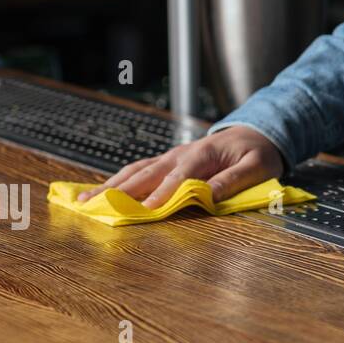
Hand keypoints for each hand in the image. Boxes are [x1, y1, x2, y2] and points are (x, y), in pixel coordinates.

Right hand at [75, 125, 285, 208]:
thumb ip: (234, 180)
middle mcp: (181, 154)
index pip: (178, 178)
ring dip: (110, 186)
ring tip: (84, 202)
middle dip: (119, 192)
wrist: (257, 130)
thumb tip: (207, 196)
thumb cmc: (259, 151)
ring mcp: (172, 156)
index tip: (143, 212)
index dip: (160, 195)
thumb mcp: (258, 166)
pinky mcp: (168, 162)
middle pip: (146, 174)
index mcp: (203, 154)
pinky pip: (139, 170)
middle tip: (92, 208)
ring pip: (136, 171)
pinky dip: (118, 181)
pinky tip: (100, 192)